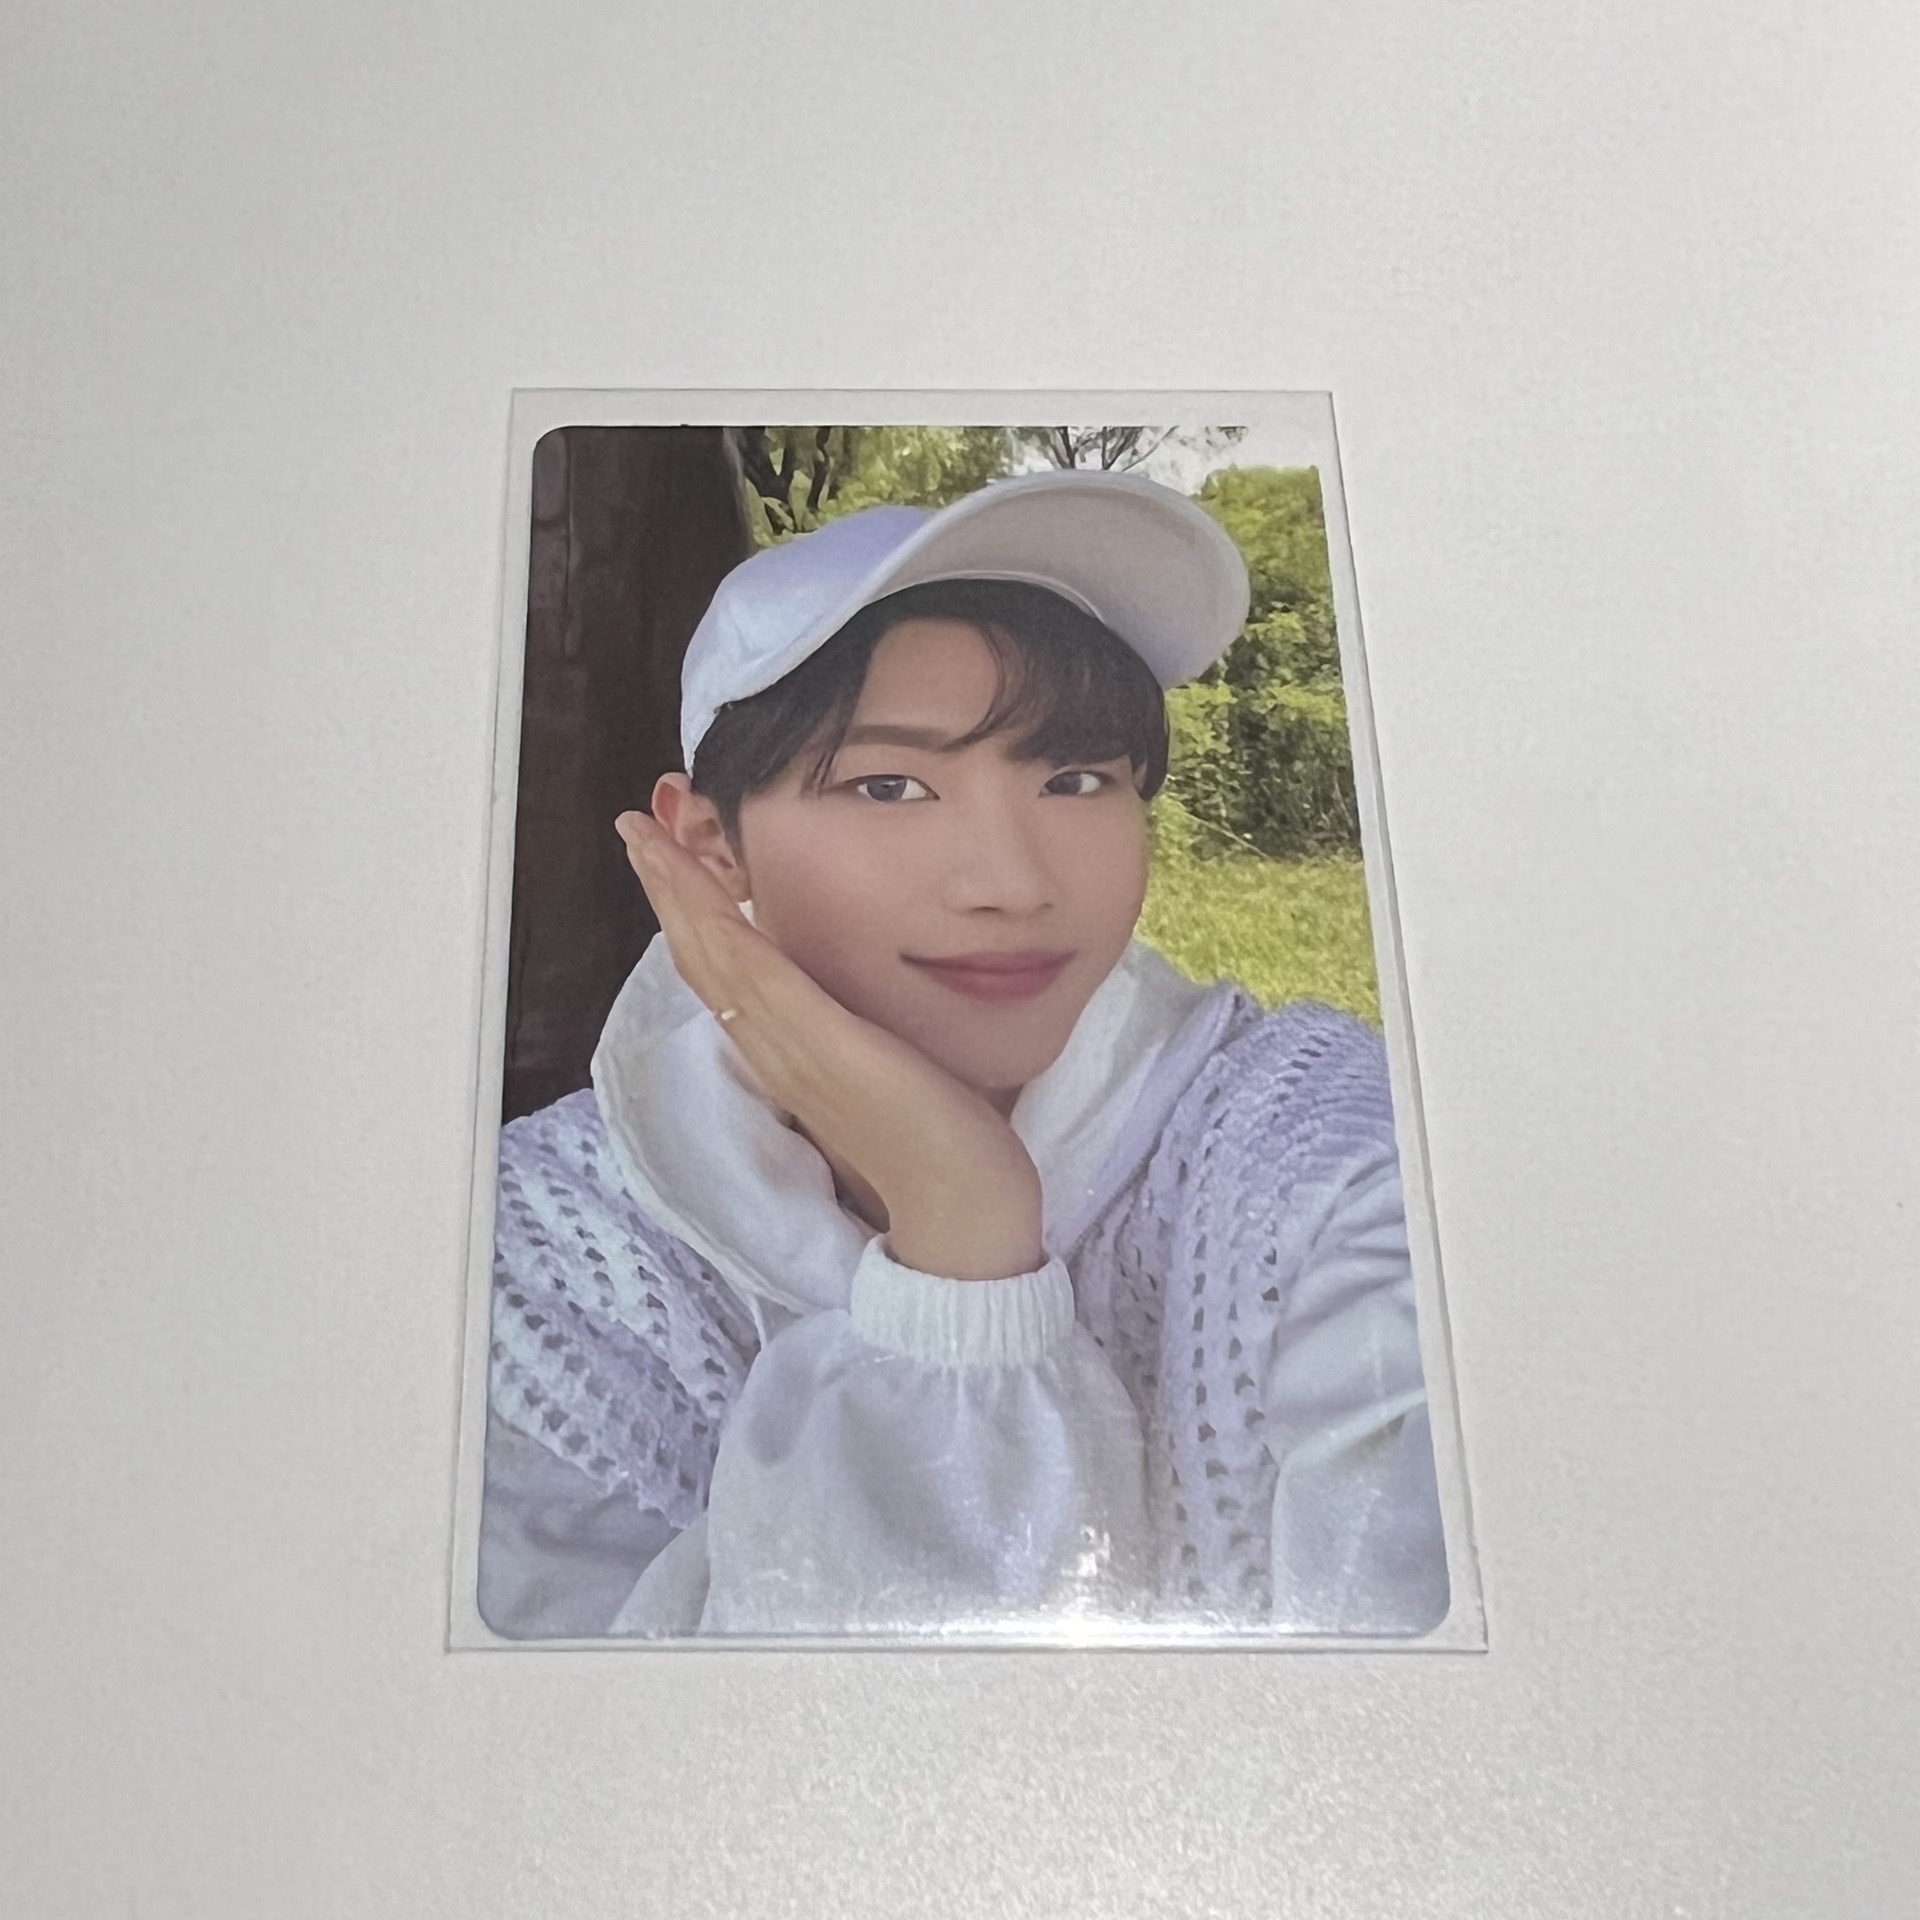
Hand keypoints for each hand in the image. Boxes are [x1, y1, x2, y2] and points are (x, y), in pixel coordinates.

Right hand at [615, 810, 1044, 1281]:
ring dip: (679, 897)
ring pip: (719, 963)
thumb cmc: (936, 1144)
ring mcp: (798, 1055)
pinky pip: (769, 986)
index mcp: (786, 1055)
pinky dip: (732, 938)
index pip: (720, 972)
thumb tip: (844, 1000)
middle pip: (701, 959)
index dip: (685, 912)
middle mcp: (776, 1053)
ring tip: (648, 840)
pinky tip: (711, 900)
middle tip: (633, 827)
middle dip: (665, 888)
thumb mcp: (880, 1069)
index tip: (661, 855)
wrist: (964, 1211)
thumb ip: (849, 1036)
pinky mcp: (833, 1056)